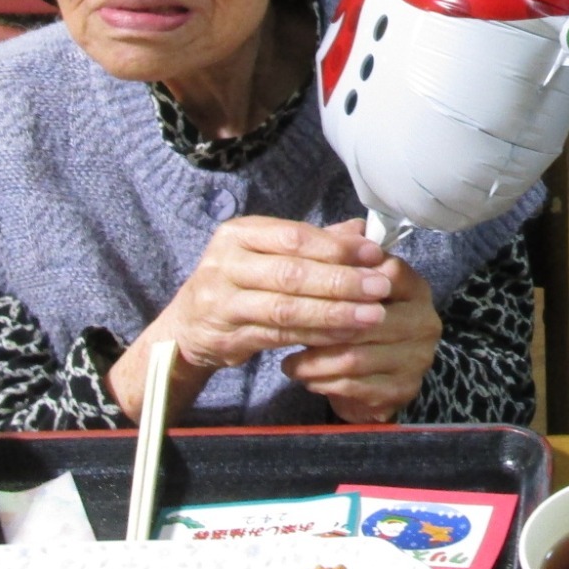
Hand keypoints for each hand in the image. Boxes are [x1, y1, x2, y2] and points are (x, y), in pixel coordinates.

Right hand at [107, 218, 390, 418]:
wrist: (188, 325)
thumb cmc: (240, 279)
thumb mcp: (267, 251)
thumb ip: (315, 241)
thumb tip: (363, 232)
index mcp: (238, 234)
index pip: (294, 237)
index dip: (337, 247)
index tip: (374, 254)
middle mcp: (225, 264)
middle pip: (291, 274)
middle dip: (341, 282)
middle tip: (380, 287)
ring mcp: (222, 303)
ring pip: (286, 309)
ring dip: (334, 313)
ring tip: (372, 315)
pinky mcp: (227, 336)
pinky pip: (280, 336)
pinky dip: (316, 336)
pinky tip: (345, 335)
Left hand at [283, 252, 441, 422]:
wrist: (372, 380)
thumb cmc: (357, 323)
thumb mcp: (351, 287)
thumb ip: (347, 257)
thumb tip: (348, 229)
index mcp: (415, 287)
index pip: (383, 275)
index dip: (342, 281)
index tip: (304, 288)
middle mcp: (425, 320)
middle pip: (367, 321)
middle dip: (322, 327)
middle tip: (285, 331)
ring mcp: (418, 357)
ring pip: (356, 357)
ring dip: (316, 361)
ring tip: (289, 362)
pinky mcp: (404, 389)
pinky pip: (355, 387)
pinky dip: (324, 382)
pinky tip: (306, 378)